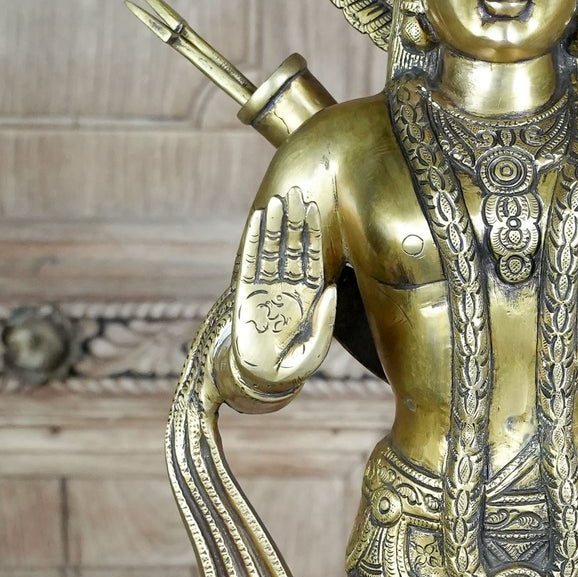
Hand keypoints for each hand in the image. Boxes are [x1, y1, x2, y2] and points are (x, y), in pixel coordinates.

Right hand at [232, 188, 334, 393]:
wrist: (260, 384)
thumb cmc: (291, 371)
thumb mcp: (315, 350)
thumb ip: (324, 322)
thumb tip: (332, 291)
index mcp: (307, 299)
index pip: (313, 260)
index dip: (314, 235)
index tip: (316, 210)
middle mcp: (286, 290)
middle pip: (292, 249)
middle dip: (295, 222)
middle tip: (297, 193)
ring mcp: (265, 290)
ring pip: (271, 251)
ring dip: (274, 226)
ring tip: (277, 201)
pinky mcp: (245, 295)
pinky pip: (249, 263)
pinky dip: (252, 242)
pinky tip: (257, 222)